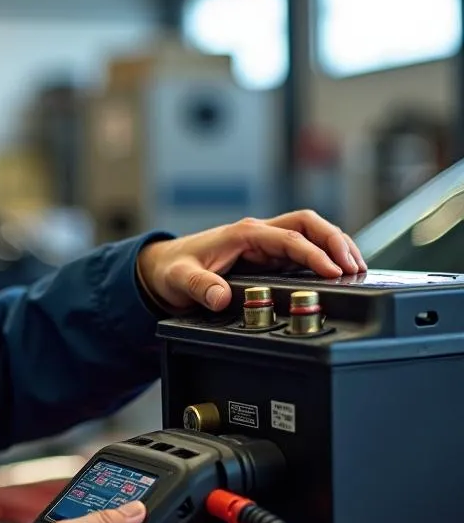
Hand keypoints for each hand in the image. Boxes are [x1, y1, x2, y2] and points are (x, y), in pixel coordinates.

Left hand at [136, 210, 367, 312]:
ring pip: (311, 234)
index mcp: (243, 234)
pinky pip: (304, 250)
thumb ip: (199, 287)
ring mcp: (265, 243)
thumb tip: (219, 298)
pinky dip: (325, 256)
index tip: (334, 270)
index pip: (288, 238)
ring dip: (336, 246)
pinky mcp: (268, 256)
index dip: (314, 253)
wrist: (164, 268)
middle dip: (336, 241)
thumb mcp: (180, 279)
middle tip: (356, 267)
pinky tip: (341, 272)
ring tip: (359, 269)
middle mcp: (258, 234)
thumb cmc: (173, 269)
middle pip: (309, 224)